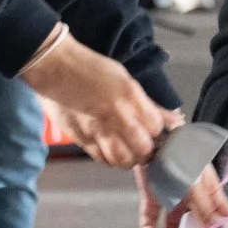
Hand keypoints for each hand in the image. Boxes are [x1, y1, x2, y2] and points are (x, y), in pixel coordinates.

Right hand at [23, 29, 176, 168]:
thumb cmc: (90, 68)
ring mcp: (97, 130)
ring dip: (130, 158)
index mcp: (129, 97)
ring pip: (123, 161)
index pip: (157, 127)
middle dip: (147, 150)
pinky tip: (111, 150)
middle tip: (144, 144)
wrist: (54, 67)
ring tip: (129, 150)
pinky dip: (111, 159)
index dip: (159, 132)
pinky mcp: (81, 139)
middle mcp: (116, 116)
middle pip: (143, 150)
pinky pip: (102, 160)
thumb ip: (148, 104)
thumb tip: (172, 120)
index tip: (157, 131)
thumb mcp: (125, 79)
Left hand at [139, 158, 227, 227]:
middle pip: (196, 220)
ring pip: (173, 219)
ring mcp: (171, 193)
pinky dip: (149, 224)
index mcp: (208, 188)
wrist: (154, 136)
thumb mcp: (197, 184)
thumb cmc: (181, 156)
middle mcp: (191, 193)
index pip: (219, 214)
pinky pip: (151, 212)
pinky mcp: (152, 192)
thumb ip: (206, 208)